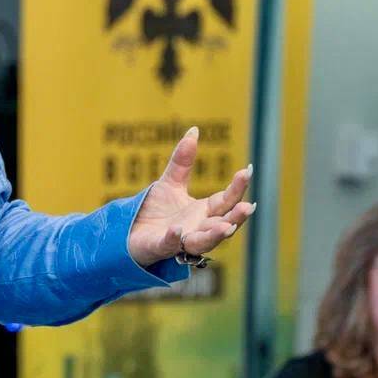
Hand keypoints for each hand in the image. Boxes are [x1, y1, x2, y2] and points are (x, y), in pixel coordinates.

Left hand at [127, 126, 255, 266]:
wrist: (128, 232)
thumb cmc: (155, 211)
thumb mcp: (170, 182)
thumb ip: (183, 161)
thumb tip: (194, 129)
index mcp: (203, 212)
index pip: (225, 200)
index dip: (237, 187)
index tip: (247, 171)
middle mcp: (198, 228)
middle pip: (222, 223)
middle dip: (236, 217)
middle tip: (249, 206)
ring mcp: (181, 241)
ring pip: (203, 242)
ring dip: (215, 235)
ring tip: (226, 227)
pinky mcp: (160, 247)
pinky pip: (169, 245)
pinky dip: (174, 239)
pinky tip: (177, 230)